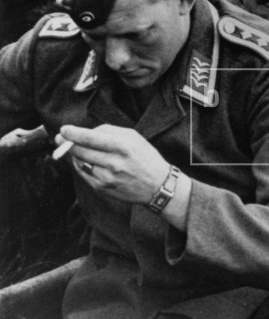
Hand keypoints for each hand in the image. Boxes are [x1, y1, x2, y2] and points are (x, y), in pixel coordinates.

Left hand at [55, 124, 169, 203]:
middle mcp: (114, 163)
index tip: (64, 129)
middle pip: (81, 151)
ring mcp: (107, 178)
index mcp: (123, 147)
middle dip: (67, 143)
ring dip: (75, 155)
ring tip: (76, 149)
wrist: (158, 186)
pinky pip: (84, 174)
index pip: (90, 138)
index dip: (73, 133)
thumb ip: (109, 131)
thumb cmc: (146, 158)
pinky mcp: (103, 188)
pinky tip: (85, 161)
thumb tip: (85, 131)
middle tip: (60, 138)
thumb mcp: (133, 137)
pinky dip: (81, 166)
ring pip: (80, 162)